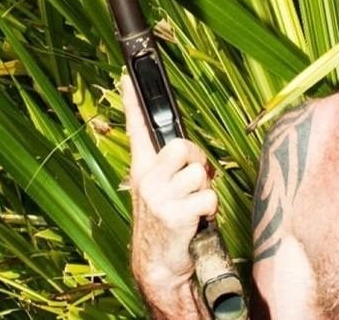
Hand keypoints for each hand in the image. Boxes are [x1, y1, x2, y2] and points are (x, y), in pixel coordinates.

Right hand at [123, 75, 216, 315]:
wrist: (159, 263)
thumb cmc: (167, 223)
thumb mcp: (161, 190)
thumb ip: (171, 167)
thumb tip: (188, 150)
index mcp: (143, 169)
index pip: (137, 129)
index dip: (133, 102)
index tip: (128, 75)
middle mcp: (146, 178)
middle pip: (182, 146)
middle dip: (198, 161)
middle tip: (195, 180)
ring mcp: (158, 197)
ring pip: (199, 173)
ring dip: (205, 190)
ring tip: (194, 204)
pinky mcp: (172, 214)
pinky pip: (207, 197)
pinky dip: (210, 209)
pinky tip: (197, 220)